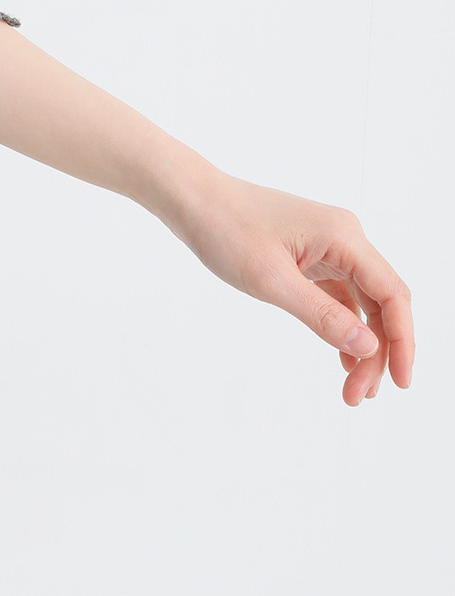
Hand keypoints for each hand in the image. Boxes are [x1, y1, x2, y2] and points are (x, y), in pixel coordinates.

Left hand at [167, 168, 413, 404]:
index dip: (403, 341)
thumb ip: (322, 315)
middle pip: (380, 303)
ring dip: (360, 343)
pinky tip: (341, 356)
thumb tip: (368, 347)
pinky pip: (338, 294)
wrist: (192, 199)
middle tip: (359, 395)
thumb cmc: (226, 230)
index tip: (400, 381)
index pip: (392, 295)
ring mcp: (328, 246)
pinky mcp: (310, 254)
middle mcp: (345, 238)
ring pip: (360, 302)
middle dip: (378, 351)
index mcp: (344, 237)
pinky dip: (341, 325)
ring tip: (352, 387)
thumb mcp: (271, 281)